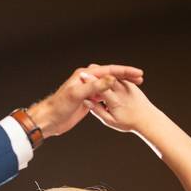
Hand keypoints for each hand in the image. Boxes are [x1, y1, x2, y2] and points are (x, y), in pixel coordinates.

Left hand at [27, 64, 143, 137]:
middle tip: (140, 78)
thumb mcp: (77, 95)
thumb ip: (94, 86)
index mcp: (85, 75)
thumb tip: (111, 78)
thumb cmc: (59, 106)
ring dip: (121, 86)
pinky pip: (104, 96)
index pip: (109, 70)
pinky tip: (122, 98)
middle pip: (111, 75)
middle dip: (126, 76)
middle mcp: (87, 80)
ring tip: (135, 87)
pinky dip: (114, 95)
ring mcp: (88, 91)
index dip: (124, 71)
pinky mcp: (87, 101)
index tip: (138, 73)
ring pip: (109, 85)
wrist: (49, 120)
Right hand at [82, 75, 159, 132]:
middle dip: (94, 74)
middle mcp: (122, 91)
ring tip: (90, 75)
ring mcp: (127, 86)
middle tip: (83, 73)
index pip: (101, 88)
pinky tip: (103, 79)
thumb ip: (98, 111)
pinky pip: (119, 77)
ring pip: (112, 76)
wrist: (148, 119)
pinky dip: (110, 77)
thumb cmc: (128, 123)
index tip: (81, 77)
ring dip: (101, 74)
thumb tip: (87, 102)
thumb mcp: (110, 121)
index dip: (90, 82)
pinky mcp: (131, 84)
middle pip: (106, 78)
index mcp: (115, 101)